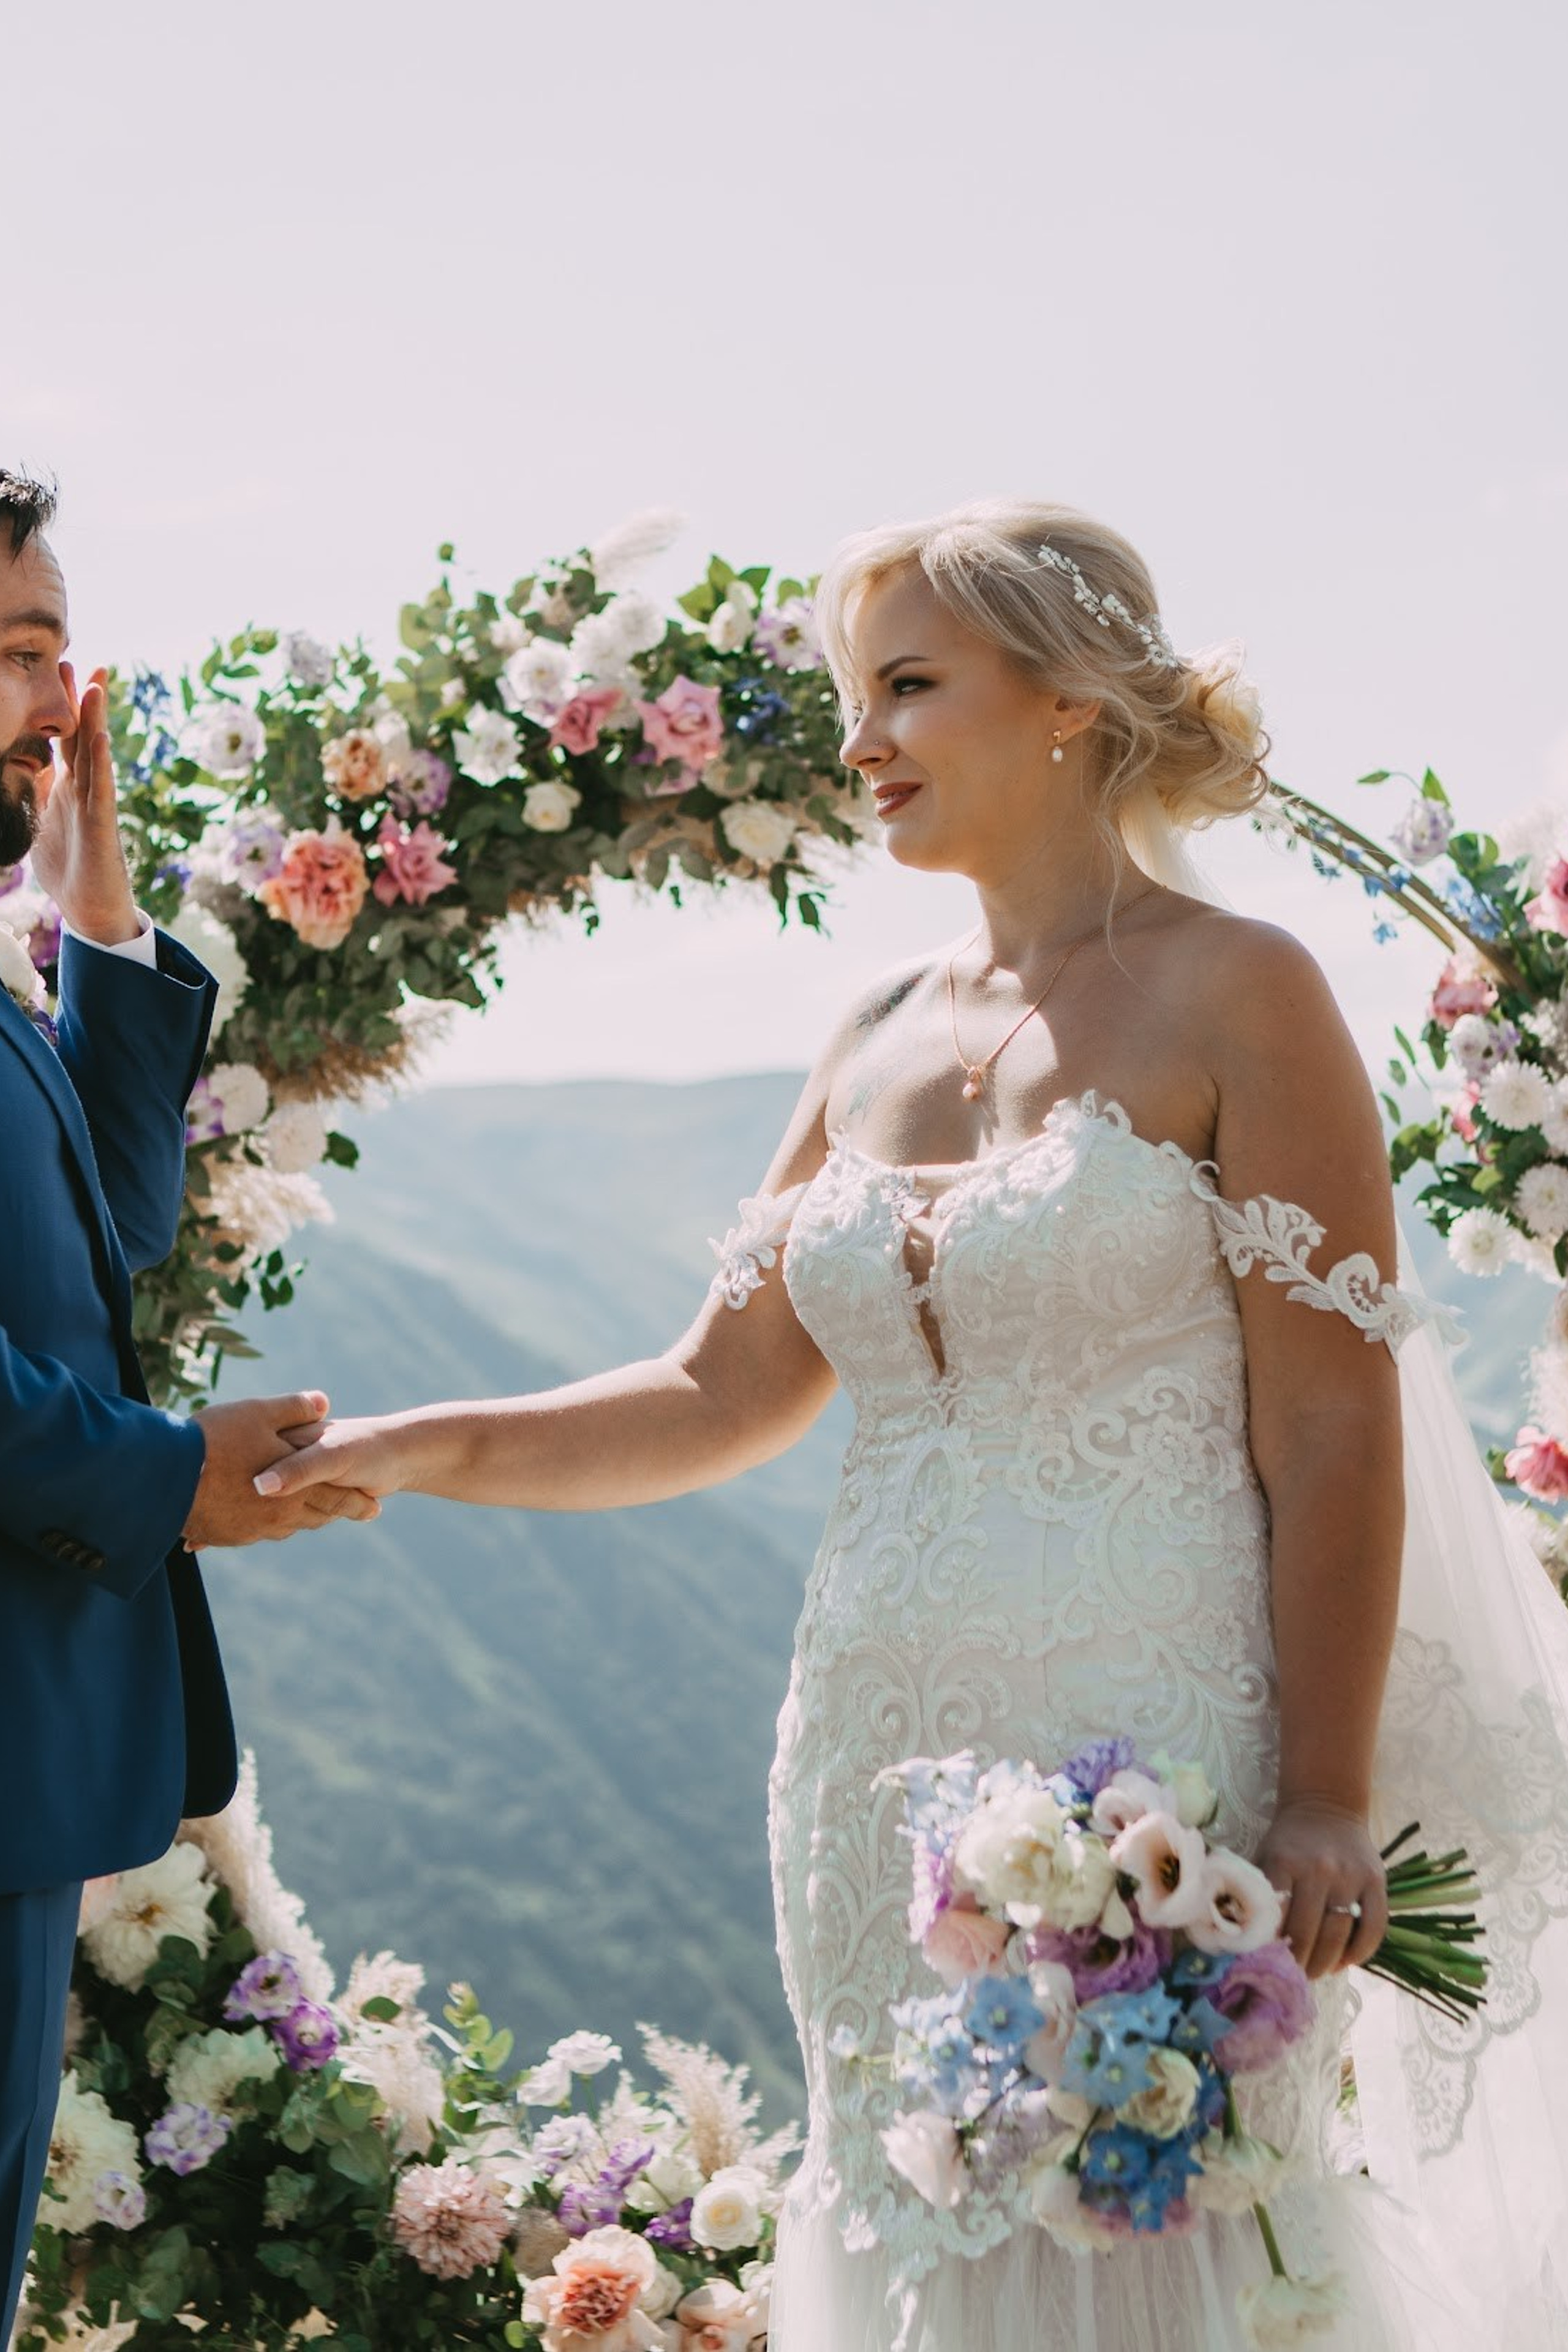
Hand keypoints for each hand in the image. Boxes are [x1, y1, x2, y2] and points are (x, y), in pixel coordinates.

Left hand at [29, 663, 139, 945]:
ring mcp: (95, 803)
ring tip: (94, 685)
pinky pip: (102, 789)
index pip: (64, 738)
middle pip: (80, 735)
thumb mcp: (39, 819)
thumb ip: (35, 790)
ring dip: (95, 720)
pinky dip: (101, 763)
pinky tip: (100, 739)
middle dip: (79, 699)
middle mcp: (83, 788)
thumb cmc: (67, 866)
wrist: (89, 908)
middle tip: (75, 660)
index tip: (57, 670)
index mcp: (66, 786)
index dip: (61, 706)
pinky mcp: (102, 824)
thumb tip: (21, 763)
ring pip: (94, 754)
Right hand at [182, 1391, 382, 1550]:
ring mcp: (249, 1531)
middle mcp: (277, 1518)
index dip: (357, 1503)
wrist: (159, 1478)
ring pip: (281, 1527)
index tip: (374, 1508)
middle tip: (338, 1510)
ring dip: (292, 1518)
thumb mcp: (260, 1414)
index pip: (337, 1501)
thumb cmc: (214, 1441)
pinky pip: (249, 1532)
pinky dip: (256, 1522)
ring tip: (298, 1511)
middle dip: (326, 1512)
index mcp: (296, 1492)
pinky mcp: (223, 1537)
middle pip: (311, 1518)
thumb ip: (295, 1409)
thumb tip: (323, 1401)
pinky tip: (251, 1514)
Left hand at [1256, 1796, 1387, 1978]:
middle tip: (1293, 1977)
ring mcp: (1351, 1875)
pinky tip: (1345, 1962)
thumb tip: (1243, 1940)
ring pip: (1339, 1935)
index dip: (1271, 1947)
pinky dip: (1360, 1953)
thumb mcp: (1264, 1857)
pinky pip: (1374, 1928)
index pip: (1276, 1916)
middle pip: (1307, 1932)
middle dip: (1299, 1963)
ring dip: (1326, 1964)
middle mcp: (1319, 1868)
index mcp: (1284, 1861)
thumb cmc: (1288, 1842)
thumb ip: (1255, 1894)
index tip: (1268, 1963)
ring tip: (1316, 1973)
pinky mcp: (1377, 1881)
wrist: (1326, 1806)